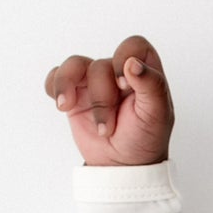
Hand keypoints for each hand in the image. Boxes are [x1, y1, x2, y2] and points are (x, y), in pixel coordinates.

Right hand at [45, 34, 173, 165]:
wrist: (122, 166)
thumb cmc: (145, 139)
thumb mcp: (158, 115)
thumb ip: (152, 85)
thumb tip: (132, 63)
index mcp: (143, 73)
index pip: (134, 46)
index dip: (124, 57)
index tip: (122, 84)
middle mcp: (117, 73)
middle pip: (100, 65)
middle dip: (102, 98)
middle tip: (109, 127)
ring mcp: (94, 83)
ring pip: (75, 65)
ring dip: (70, 87)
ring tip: (66, 108)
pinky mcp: (75, 95)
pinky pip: (56, 77)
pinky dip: (54, 86)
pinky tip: (62, 104)